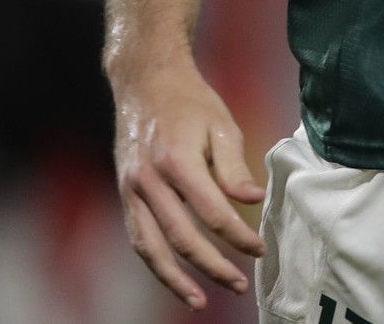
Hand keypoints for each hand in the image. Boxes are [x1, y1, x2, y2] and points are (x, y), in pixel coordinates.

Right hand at [110, 55, 265, 308]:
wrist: (145, 82)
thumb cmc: (191, 101)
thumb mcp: (222, 124)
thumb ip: (234, 167)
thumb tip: (251, 201)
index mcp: (177, 162)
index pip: (212, 213)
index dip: (237, 237)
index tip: (259, 249)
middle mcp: (148, 181)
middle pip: (181, 237)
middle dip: (211, 266)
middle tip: (239, 284)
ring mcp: (131, 189)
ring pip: (150, 247)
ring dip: (174, 278)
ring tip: (199, 300)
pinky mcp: (124, 194)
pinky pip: (137, 236)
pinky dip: (155, 260)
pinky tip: (174, 275)